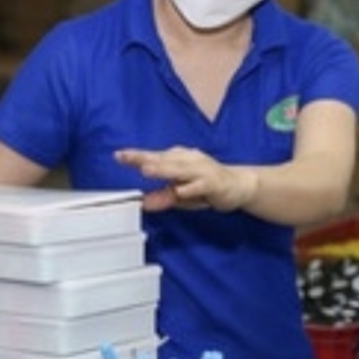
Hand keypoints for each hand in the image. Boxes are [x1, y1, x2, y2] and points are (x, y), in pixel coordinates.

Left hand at [114, 146, 256, 211]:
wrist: (239, 185)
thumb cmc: (208, 186)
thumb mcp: (183, 194)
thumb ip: (165, 196)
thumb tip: (145, 202)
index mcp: (180, 159)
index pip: (155, 156)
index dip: (137, 156)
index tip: (119, 155)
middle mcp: (189, 160)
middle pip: (164, 159)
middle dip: (146, 159)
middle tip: (126, 158)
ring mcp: (202, 170)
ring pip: (180, 169)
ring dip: (164, 170)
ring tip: (147, 170)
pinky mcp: (213, 182)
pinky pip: (199, 185)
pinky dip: (189, 188)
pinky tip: (179, 190)